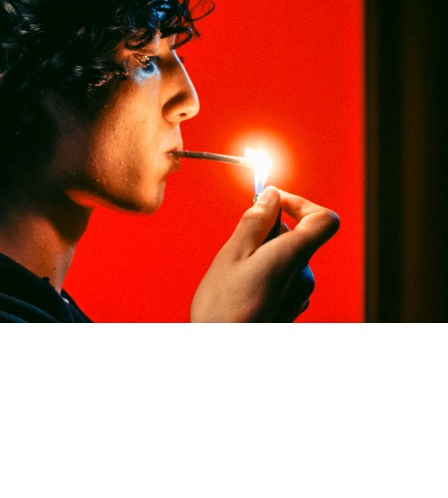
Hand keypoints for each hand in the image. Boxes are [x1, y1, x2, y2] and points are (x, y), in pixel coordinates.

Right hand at [190, 186, 338, 321]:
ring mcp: (299, 294)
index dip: (301, 202)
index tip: (273, 202)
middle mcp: (304, 276)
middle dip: (267, 230)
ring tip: (235, 270)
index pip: (324, 219)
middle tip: (237, 243)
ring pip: (286, 255)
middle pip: (296, 235)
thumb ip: (256, 221)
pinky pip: (283, 275)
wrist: (223, 351)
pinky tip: (241, 286)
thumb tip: (272, 196)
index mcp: (293, 258)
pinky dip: (264, 270)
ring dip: (262, 252)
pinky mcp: (290, 307)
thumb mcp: (232, 253)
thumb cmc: (223, 306)